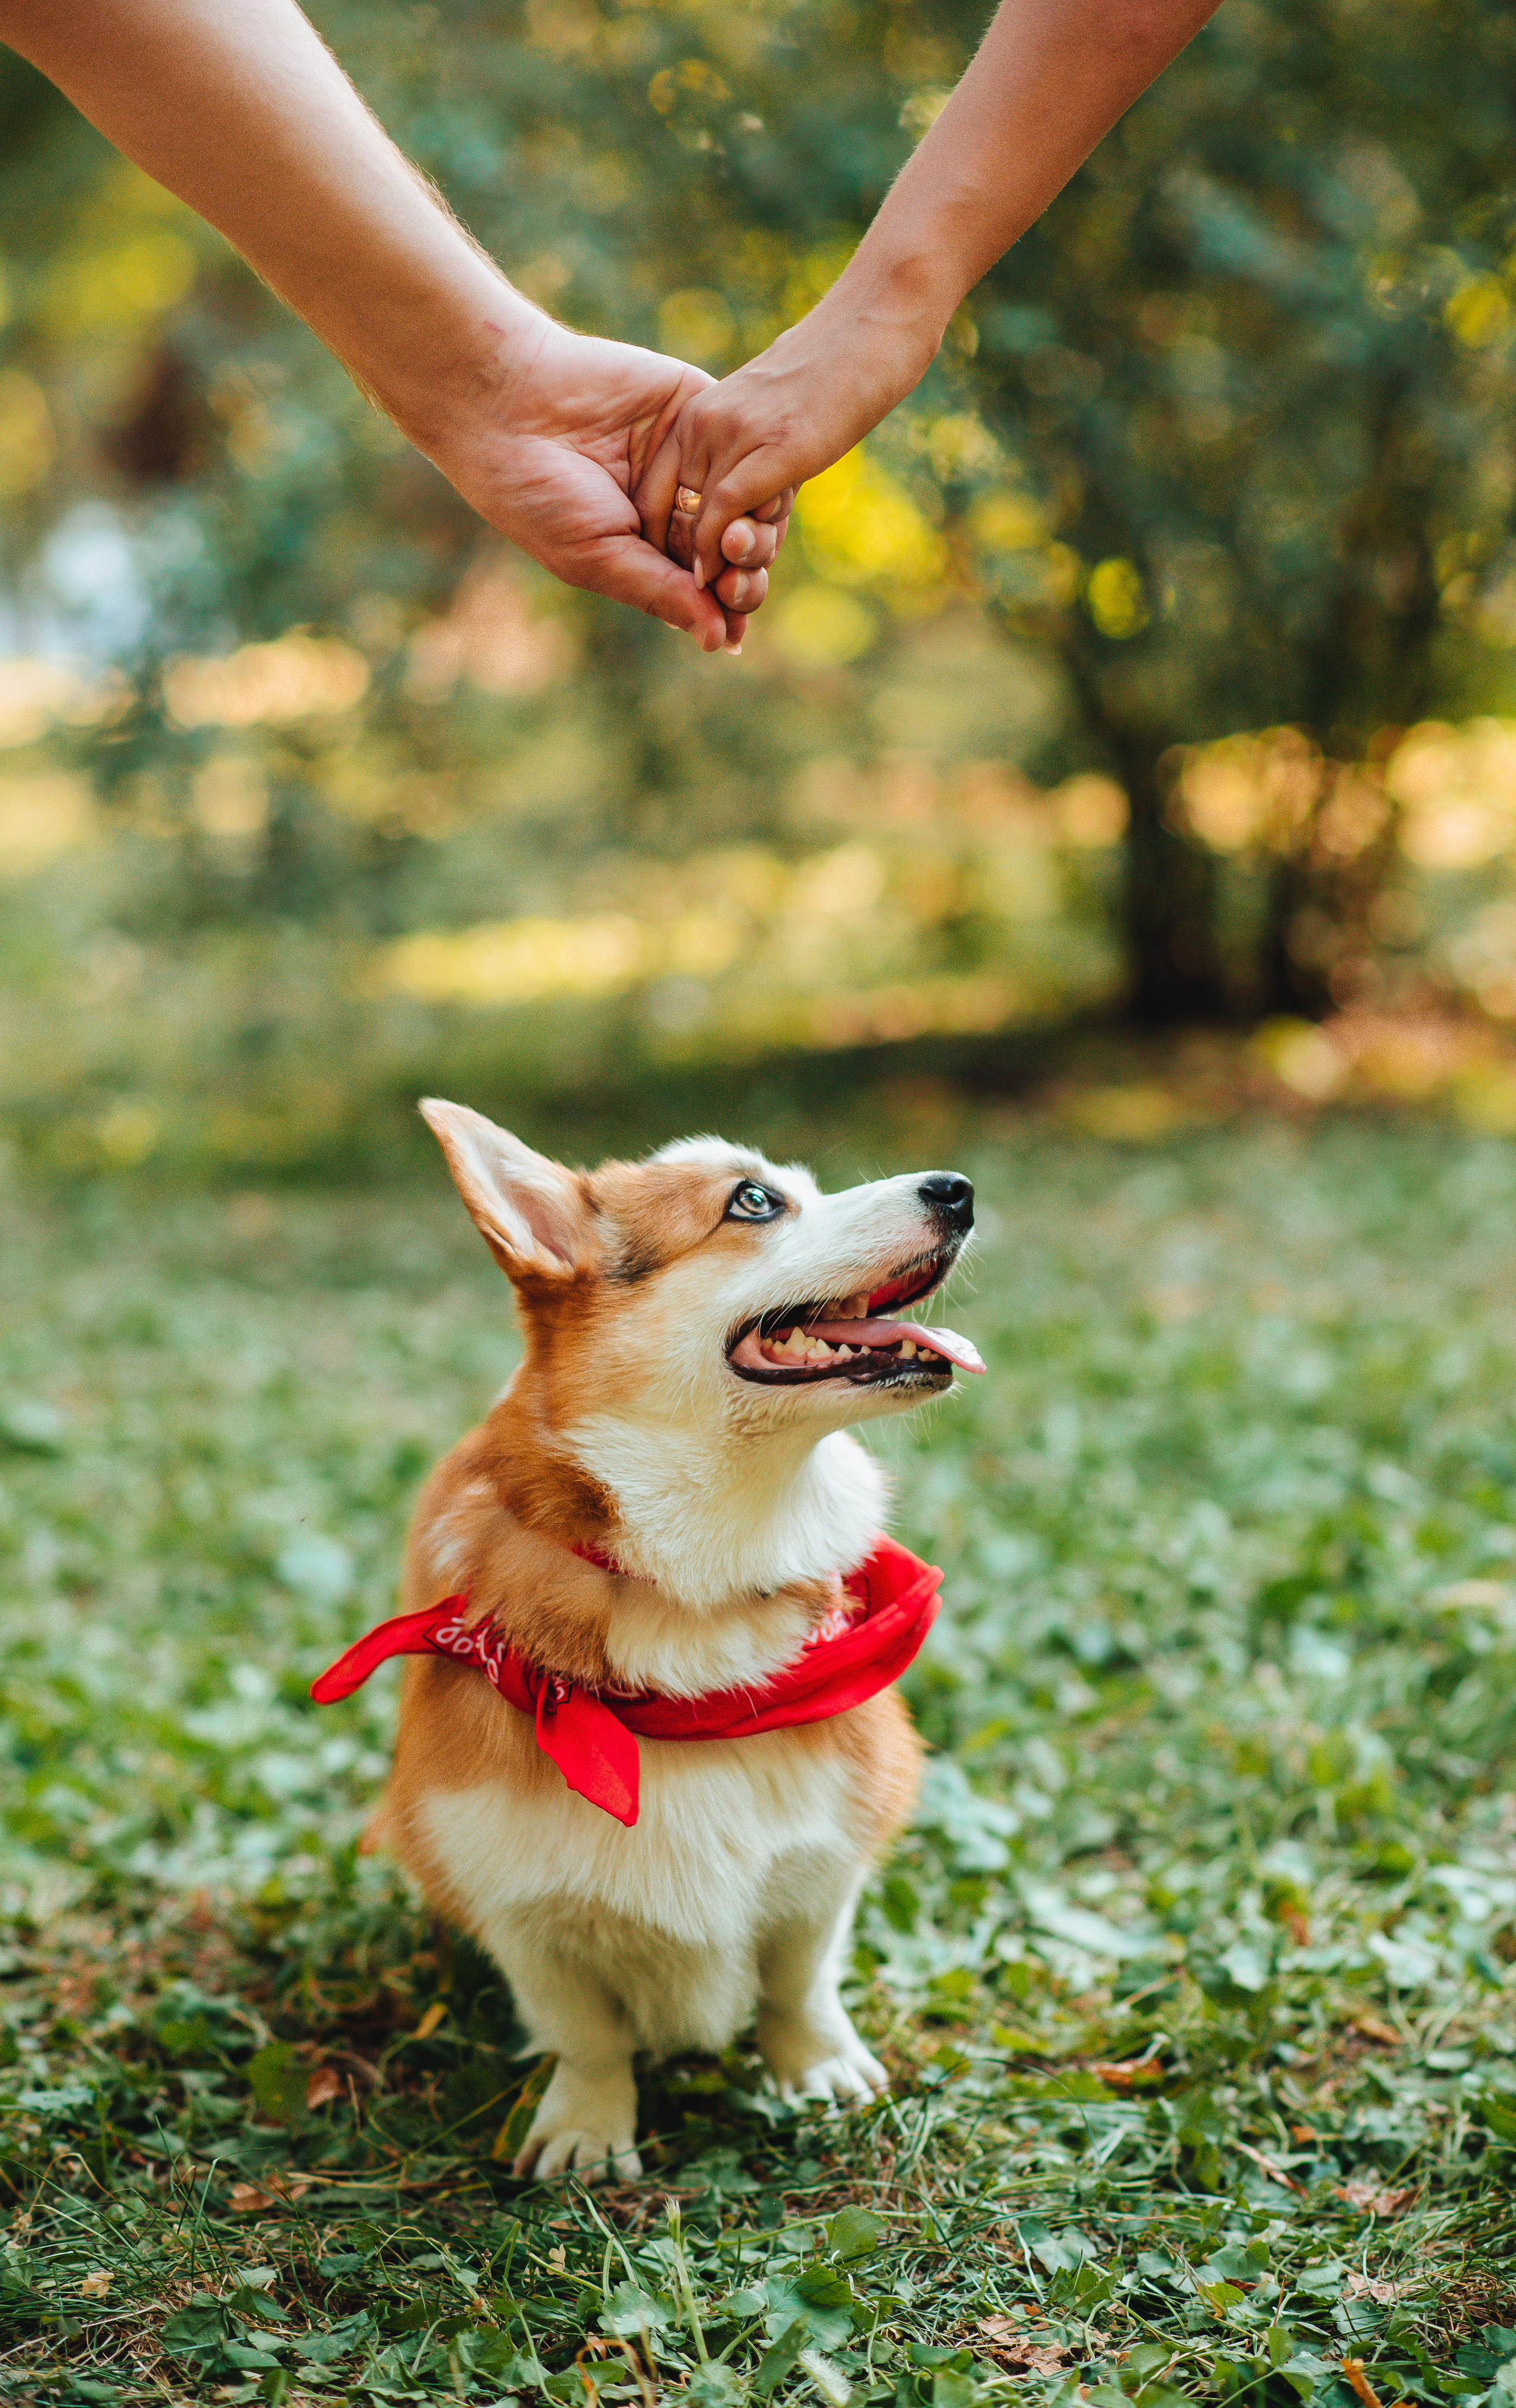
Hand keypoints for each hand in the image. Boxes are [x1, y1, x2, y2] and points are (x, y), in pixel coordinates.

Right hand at [405, 314, 788, 652]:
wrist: (509, 401)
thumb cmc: (537, 493)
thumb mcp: (596, 558)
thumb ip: (660, 594)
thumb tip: (721, 642)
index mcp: (647, 549)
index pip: (706, 587)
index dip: (728, 609)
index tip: (734, 629)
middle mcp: (675, 506)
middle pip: (737, 549)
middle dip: (747, 575)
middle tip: (739, 585)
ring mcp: (691, 457)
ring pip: (750, 500)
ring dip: (758, 529)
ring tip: (742, 544)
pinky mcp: (699, 409)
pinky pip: (746, 445)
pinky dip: (754, 473)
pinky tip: (748, 496)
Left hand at [636, 300, 932, 593]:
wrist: (873, 323)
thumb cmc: (833, 372)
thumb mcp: (771, 416)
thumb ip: (747, 457)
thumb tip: (739, 506)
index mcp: (696, 417)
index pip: (657, 494)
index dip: (665, 549)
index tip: (686, 589)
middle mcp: (703, 424)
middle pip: (671, 516)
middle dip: (683, 573)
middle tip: (701, 616)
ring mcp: (736, 435)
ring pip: (697, 522)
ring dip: (706, 576)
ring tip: (718, 611)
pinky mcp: (773, 447)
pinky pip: (724, 510)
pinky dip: (717, 552)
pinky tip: (719, 583)